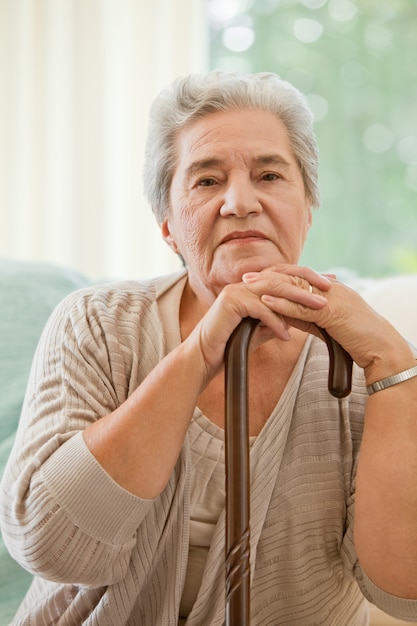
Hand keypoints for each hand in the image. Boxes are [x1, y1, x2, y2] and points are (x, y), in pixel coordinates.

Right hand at [187, 264, 329, 382]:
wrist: (204, 357)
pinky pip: (260, 309)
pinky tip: (286, 335)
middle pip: (282, 277)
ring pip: (274, 290)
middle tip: (330, 289)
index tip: (329, 283)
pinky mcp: (230, 303)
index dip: (306, 277)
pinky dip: (275, 322)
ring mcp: (236, 291)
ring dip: (299, 299)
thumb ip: (271, 322)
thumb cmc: (228, 345)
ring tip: (319, 309)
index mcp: (251, 286)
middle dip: (308, 282)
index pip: (283, 275)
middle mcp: (244, 284)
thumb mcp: (256, 331)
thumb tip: (291, 323)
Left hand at [241, 264, 410, 375]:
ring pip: (294, 287)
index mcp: (330, 289)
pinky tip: (265, 302)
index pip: (298, 276)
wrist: (381, 349)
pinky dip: (282, 303)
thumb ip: (306, 316)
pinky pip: (302, 305)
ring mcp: (331, 297)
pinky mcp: (331, 312)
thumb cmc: (358, 339)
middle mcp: (330, 288)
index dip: (276, 275)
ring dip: (268, 285)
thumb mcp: (327, 324)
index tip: (256, 278)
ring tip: (248, 286)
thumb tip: (283, 314)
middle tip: (245, 278)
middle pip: (293, 276)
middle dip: (267, 276)